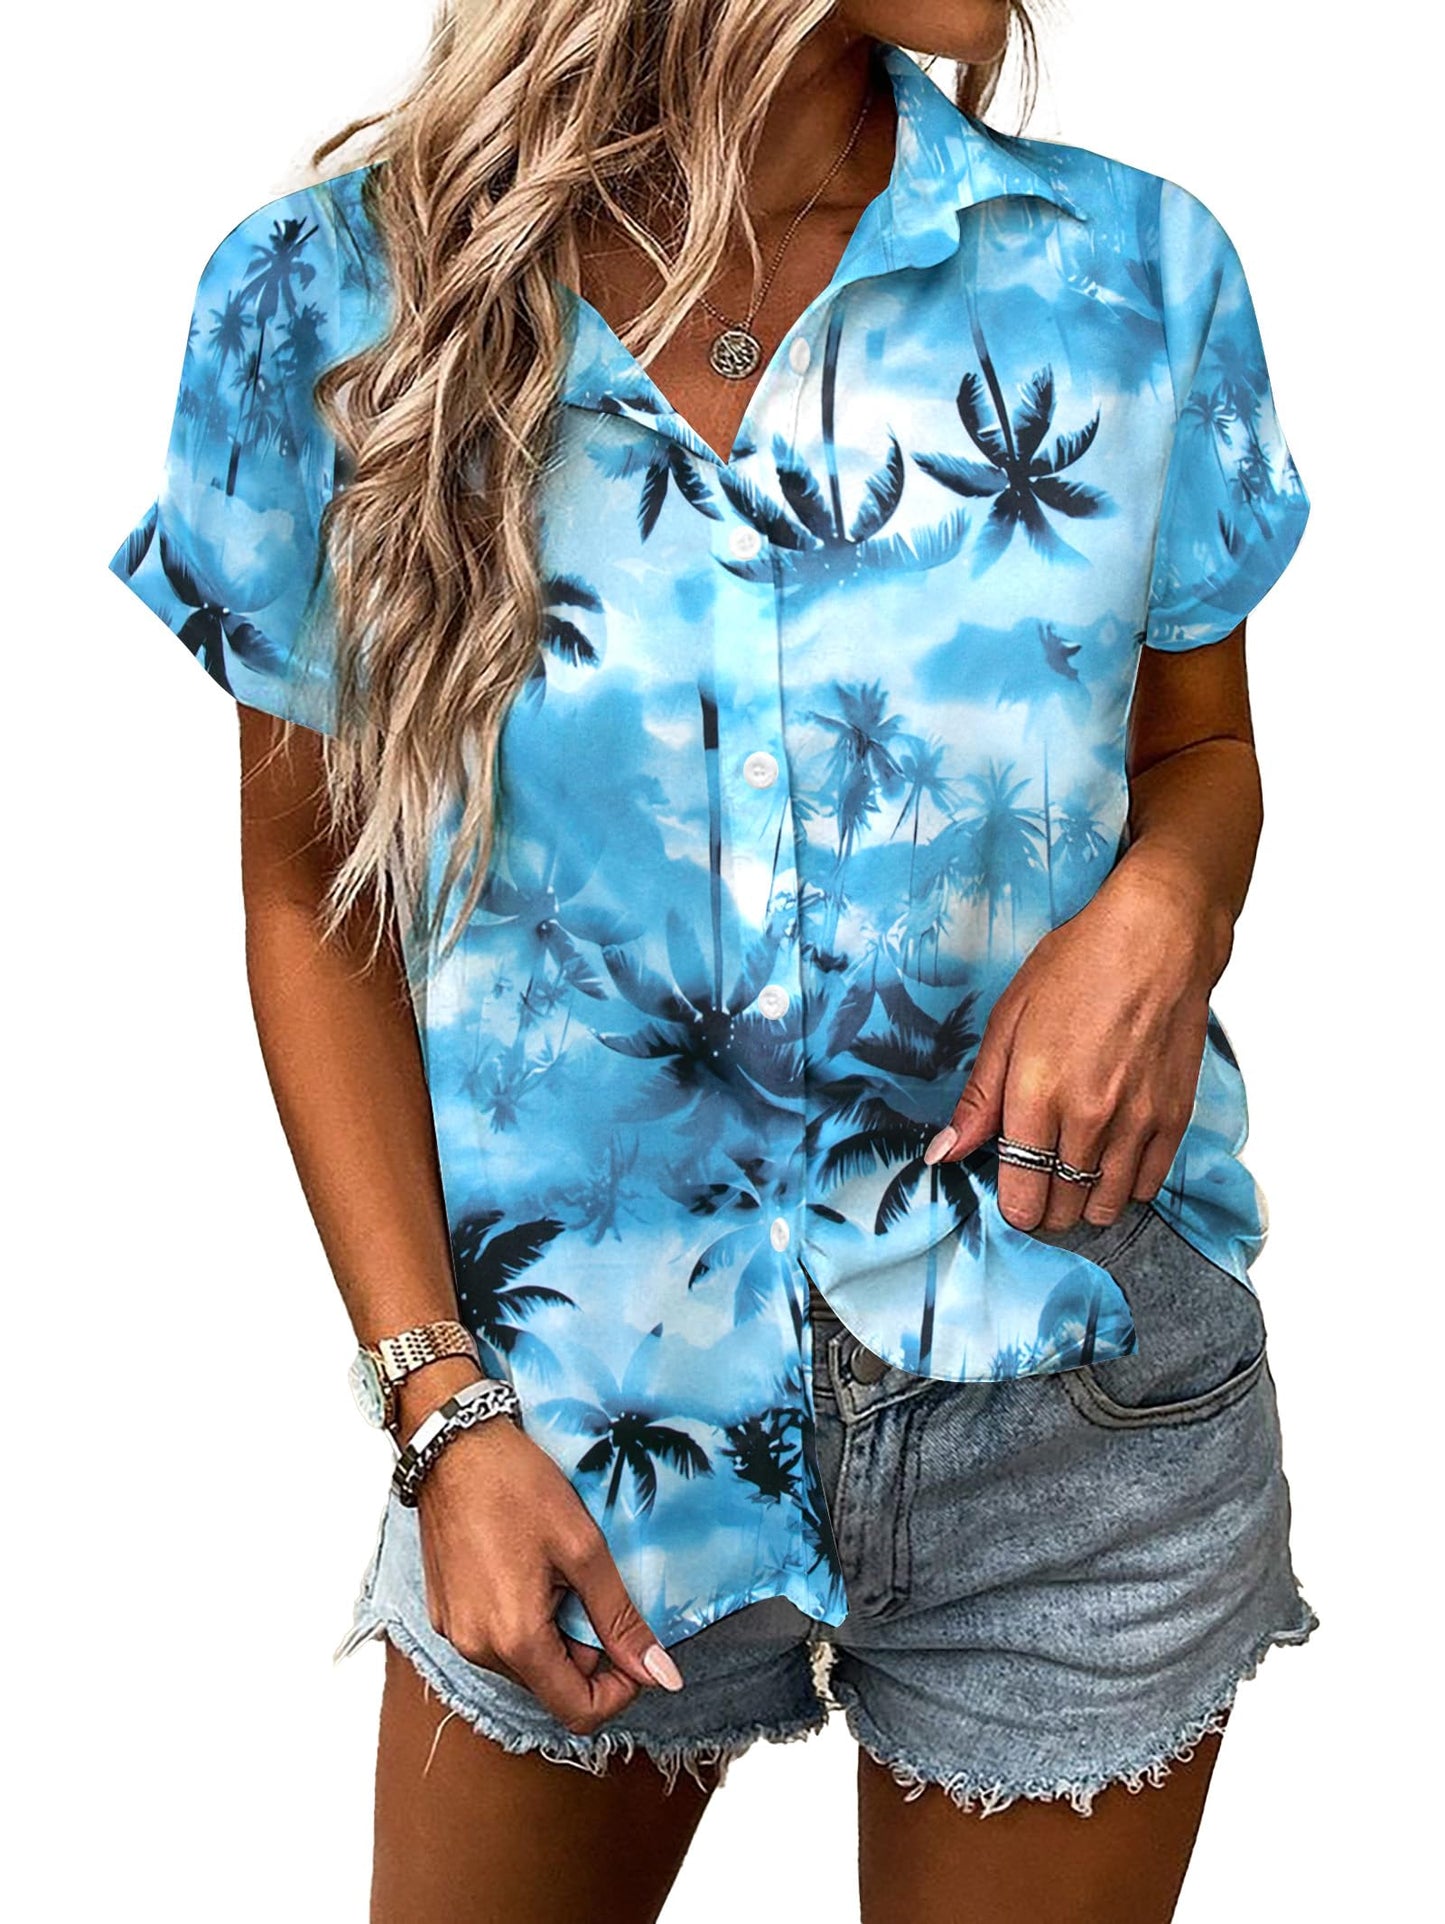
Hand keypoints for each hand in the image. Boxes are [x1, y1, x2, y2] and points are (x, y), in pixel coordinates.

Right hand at [410, 1408, 683, 1734]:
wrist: (452, 1446)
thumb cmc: (517, 1485)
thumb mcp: (584, 1548)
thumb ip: (620, 1618)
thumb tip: (659, 1674)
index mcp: (515, 1638)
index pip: (577, 1712)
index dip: (618, 1691)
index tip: (634, 1651)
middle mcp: (477, 1649)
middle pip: (551, 1685)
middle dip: (585, 1649)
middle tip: (590, 1586)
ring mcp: (455, 1633)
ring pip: (525, 1662)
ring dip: (554, 1631)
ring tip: (556, 1571)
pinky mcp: (445, 1614)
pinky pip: (496, 1639)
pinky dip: (522, 1618)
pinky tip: (525, 1567)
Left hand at [922, 855, 1228, 1232]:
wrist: (1157, 940)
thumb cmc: (1078, 967)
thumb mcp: (1008, 1022)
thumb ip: (979, 1097)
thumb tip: (944, 1154)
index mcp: (1036, 1095)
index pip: (1022, 1194)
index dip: (1013, 1207)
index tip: (1011, 1197)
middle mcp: (1087, 1118)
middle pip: (1062, 1207)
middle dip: (1045, 1209)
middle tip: (1039, 1188)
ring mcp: (1136, 1122)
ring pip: (1107, 1204)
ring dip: (1085, 1205)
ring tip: (1072, 1182)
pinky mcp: (1174, 1118)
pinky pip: (1150, 1185)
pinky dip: (1128, 1188)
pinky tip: (1112, 1166)